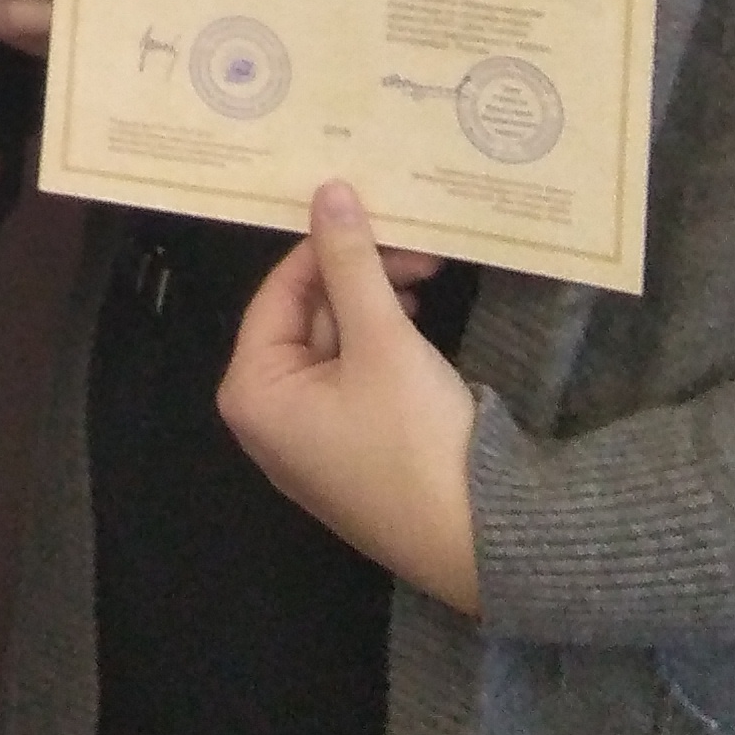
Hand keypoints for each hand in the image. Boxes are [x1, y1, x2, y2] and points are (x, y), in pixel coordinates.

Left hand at [216, 182, 480, 614]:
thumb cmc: (416, 439)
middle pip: (305, 316)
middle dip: (358, 275)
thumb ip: (351, 262)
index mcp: (252, 390)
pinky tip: (417, 321)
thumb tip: (327, 190)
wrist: (483, 543)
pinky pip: (352, 379)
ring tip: (426, 278)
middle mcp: (267, 417)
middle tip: (419, 246)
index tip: (378, 210)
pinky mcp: (349, 452)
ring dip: (375, 305)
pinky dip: (381, 344)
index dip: (329, 246)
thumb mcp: (382, 340)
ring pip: (333, 344)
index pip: (280, 290)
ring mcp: (308, 440)